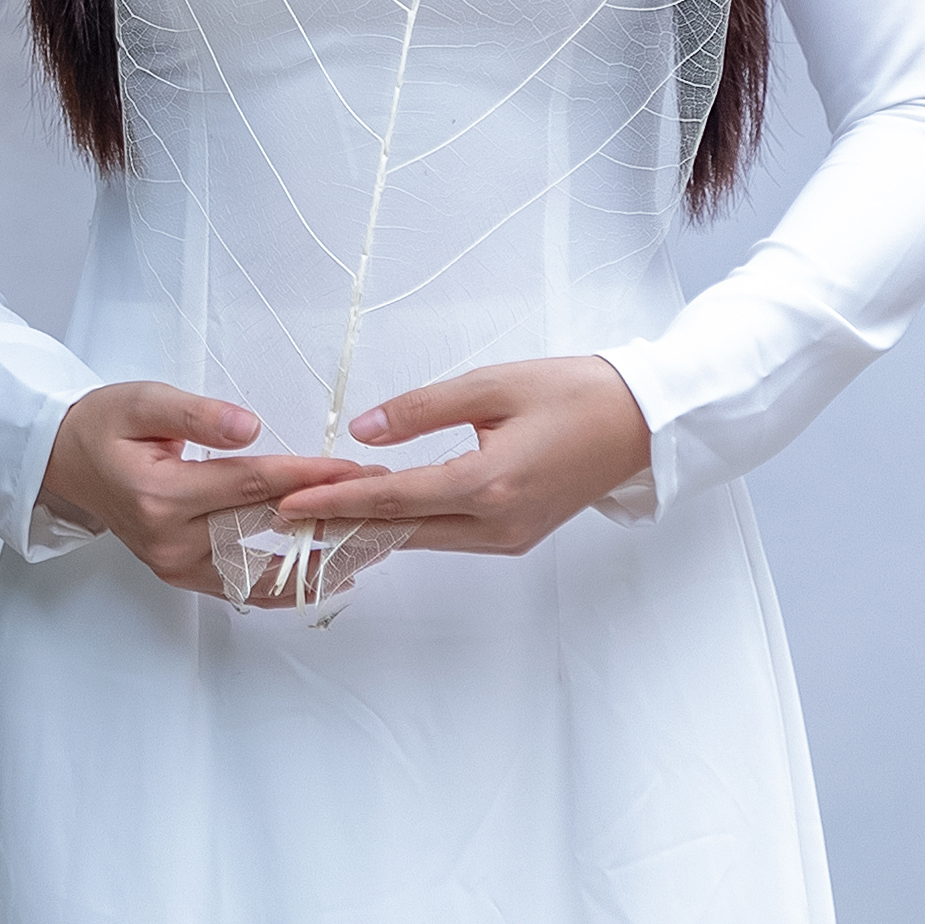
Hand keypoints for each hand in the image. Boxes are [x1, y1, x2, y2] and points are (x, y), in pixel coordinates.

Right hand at [36, 383, 366, 596]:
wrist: (63, 461)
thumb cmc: (104, 424)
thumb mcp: (143, 402)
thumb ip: (197, 414)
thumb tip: (251, 427)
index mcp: (161, 494)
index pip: (252, 485)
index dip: (309, 475)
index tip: (356, 468)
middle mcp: (169, 539)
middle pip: (265, 529)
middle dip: (327, 514)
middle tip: (383, 504)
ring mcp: (174, 565)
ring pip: (261, 569)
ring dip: (317, 560)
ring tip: (369, 546)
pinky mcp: (179, 576)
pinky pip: (243, 588)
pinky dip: (287, 585)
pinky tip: (329, 578)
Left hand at [268, 356, 655, 560]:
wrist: (642, 421)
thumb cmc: (573, 392)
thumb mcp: (491, 385)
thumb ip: (421, 410)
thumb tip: (360, 430)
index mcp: (489, 484)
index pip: (392, 500)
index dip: (333, 503)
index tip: (285, 504)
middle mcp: (498, 522)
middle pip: (401, 532)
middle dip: (339, 526)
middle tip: (282, 521)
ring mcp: (510, 536)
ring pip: (425, 538)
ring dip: (372, 528)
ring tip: (316, 515)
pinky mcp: (518, 535)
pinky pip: (450, 536)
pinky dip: (409, 526)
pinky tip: (378, 513)